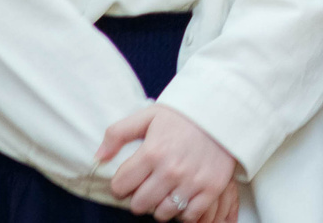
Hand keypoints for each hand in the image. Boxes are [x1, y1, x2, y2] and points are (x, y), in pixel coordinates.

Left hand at [98, 103, 236, 219]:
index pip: (120, 186)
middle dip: (139, 198)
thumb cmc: (183, 114)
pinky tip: (183, 197)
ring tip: (165, 193)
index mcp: (152, 152)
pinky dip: (184, 211)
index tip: (129, 180)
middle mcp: (170, 170)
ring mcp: (192, 181)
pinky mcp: (211, 188)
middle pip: (139, 205)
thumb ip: (118, 133)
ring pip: (163, 214)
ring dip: (161, 206)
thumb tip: (99, 158)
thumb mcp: (148, 115)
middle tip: (147, 188)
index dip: (121, 185)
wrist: (224, 110)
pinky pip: (189, 215)